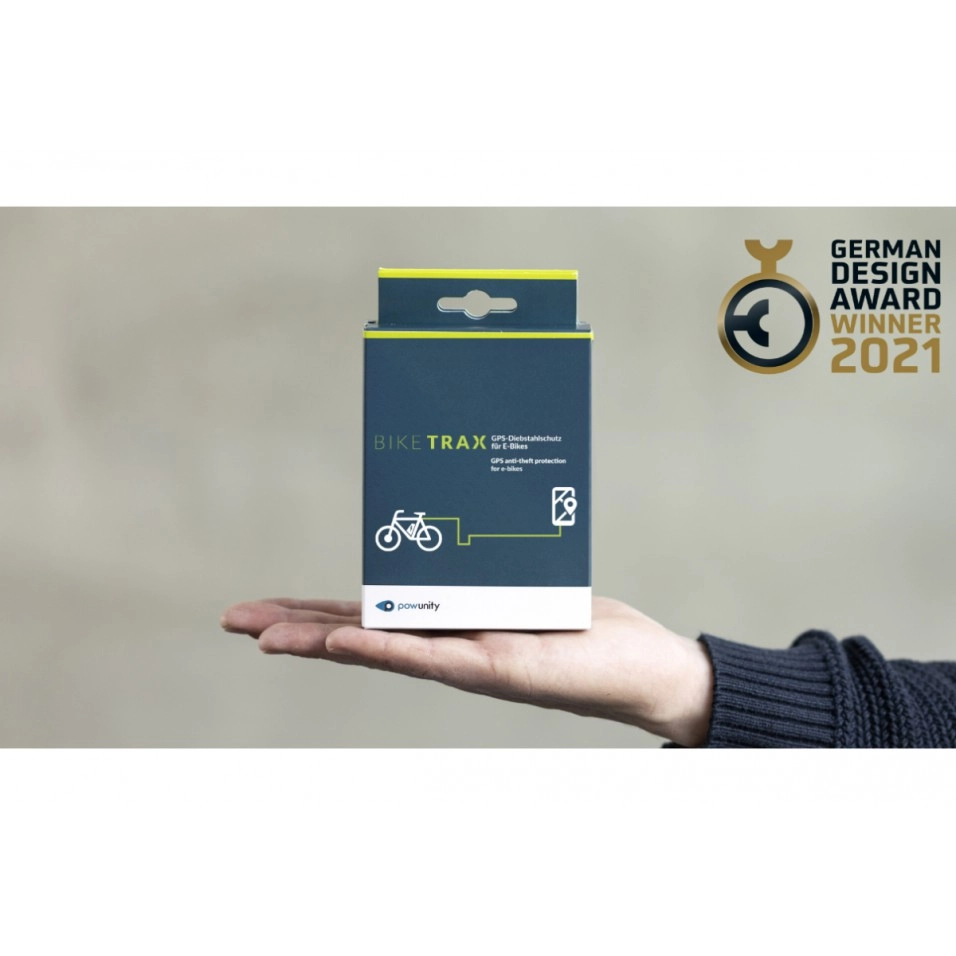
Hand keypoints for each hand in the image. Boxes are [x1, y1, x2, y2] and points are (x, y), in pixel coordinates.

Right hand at [220, 596, 713, 745]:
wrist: (639, 667)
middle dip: (293, 627)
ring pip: (381, 647)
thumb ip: (477, 571)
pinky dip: (385, 647)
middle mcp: (446, 644)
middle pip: (357, 632)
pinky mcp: (497, 666)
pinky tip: (342, 642)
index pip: (367, 615)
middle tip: (233, 620)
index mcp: (446, 624)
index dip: (313, 611)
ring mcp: (466, 659)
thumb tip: (445, 529)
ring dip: (320, 640)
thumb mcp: (519, 584)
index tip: (264, 608)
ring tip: (264, 635)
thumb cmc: (581, 626)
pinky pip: (431, 656)